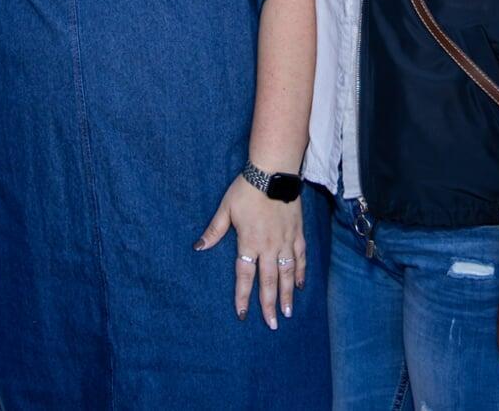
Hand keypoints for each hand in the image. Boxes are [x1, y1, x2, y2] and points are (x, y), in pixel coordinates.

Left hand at [194, 176, 305, 327]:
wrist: (272, 174)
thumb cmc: (246, 190)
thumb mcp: (225, 209)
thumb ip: (214, 231)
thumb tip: (198, 247)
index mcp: (249, 242)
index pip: (245, 276)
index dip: (243, 297)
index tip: (242, 314)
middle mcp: (268, 246)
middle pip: (268, 281)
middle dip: (269, 304)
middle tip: (272, 324)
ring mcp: (285, 241)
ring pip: (286, 274)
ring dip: (287, 294)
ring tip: (287, 313)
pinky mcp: (297, 234)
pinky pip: (299, 258)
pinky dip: (299, 272)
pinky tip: (299, 285)